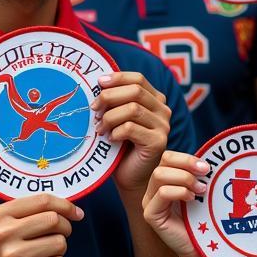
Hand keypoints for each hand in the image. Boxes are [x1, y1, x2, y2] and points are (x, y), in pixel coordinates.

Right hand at [0, 195, 82, 256]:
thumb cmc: (11, 248)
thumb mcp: (14, 223)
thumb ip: (39, 210)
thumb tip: (77, 212)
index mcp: (2, 215)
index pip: (44, 200)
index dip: (67, 206)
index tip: (77, 214)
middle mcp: (4, 233)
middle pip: (54, 219)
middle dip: (65, 227)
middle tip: (59, 235)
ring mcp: (12, 255)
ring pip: (59, 242)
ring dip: (59, 248)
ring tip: (44, 253)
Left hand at [92, 71, 171, 194]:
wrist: (131, 178)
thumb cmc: (121, 148)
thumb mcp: (117, 118)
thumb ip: (115, 101)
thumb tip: (98, 83)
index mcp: (155, 100)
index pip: (138, 79)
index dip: (117, 78)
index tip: (98, 83)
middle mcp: (163, 110)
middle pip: (135, 90)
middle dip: (108, 97)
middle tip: (93, 110)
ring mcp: (163, 126)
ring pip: (132, 109)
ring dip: (109, 117)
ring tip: (99, 129)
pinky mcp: (158, 142)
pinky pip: (131, 128)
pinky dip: (115, 132)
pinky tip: (110, 139)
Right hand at [143, 150, 209, 256]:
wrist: (199, 246)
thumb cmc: (202, 218)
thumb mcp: (201, 191)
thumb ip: (198, 175)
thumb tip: (207, 159)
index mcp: (165, 180)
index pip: (168, 157)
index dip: (187, 158)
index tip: (207, 167)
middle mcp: (153, 189)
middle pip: (163, 163)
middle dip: (187, 165)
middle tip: (206, 175)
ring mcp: (149, 202)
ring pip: (159, 175)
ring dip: (185, 179)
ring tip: (201, 190)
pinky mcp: (151, 215)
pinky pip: (162, 193)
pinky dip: (180, 192)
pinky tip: (192, 199)